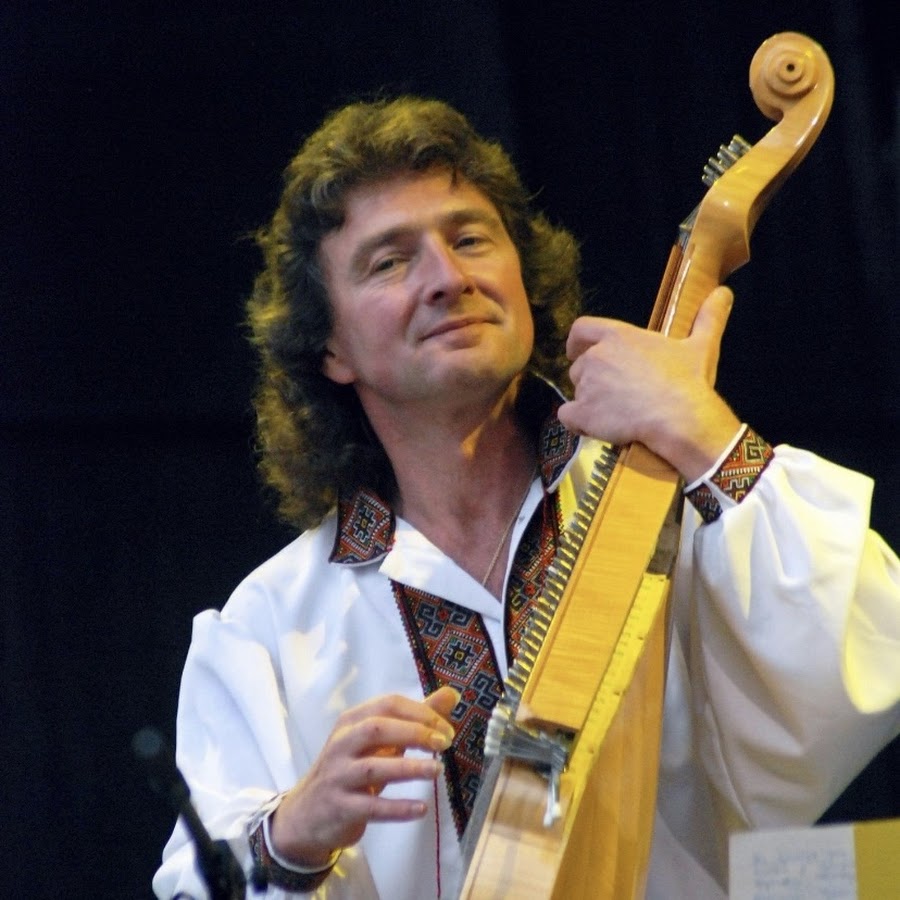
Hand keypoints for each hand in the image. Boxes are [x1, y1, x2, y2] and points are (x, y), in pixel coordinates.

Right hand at [269, 686, 458, 866]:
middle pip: (377, 729)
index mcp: (352, 721)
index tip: (446, 729)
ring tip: (437, 770)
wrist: (307, 814)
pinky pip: (371, 807)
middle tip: (445, 743)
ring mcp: (338, 776)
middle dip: (414, 732)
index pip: (387, 704)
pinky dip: (397, 808)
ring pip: (373, 768)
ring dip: (408, 768)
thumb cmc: (351, 768)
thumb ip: (414, 717)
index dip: (420, 712)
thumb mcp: (378, 740)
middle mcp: (341, 744)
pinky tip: (421, 809)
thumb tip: (451, 695)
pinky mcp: (340, 808)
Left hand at [557, 286, 740, 480]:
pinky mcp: (582, 413)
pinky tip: (595, 428)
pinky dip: (577, 423)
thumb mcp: (700, 346)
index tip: (577, 351)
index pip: (581, 329)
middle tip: (615, 393)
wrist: (680, 418)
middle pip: (579, 366)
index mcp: (618, 336)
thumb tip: (723, 293)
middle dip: (591, 379)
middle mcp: (596, 357)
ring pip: (576, 392)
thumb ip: (708, 318)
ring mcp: (586, 385)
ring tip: (614, 414)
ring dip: (588, 401)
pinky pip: (567, 417)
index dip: (576, 342)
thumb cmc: (688, 381)